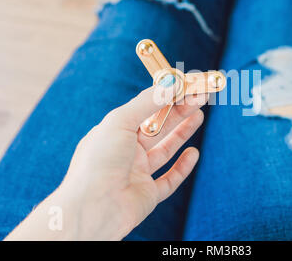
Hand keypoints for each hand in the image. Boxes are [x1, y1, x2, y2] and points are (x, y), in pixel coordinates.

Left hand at [6, 85, 207, 239]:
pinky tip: (194, 153)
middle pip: (158, 126)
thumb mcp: (121, 121)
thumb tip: (170, 83)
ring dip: (182, 132)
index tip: (186, 86)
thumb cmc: (99, 161)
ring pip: (165, 150)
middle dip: (179, 111)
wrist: (92, 209)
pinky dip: (183, 167)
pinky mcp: (147, 194)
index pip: (144, 109)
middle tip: (200, 97)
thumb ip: (147, 102)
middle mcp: (125, 151)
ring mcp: (137, 173)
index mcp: (114, 132)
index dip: (166, 97)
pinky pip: (169, 179)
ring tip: (199, 115)